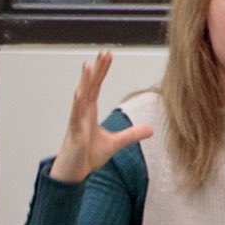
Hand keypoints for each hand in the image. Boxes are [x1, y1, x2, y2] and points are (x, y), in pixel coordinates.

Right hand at [49, 60, 139, 186]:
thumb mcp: (115, 143)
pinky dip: (77, 104)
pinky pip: (75, 116)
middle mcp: (82, 112)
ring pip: (81, 97)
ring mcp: (77, 121)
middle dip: (97, 69)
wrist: (73, 173)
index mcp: (90, 111)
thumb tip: (151, 129)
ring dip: (85, 81)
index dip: (103, 70)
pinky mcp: (75, 133)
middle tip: (104, 52)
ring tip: (89, 66)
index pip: (97, 86)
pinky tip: (79, 92)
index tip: (108, 55)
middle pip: (90, 86)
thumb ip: (131, 134)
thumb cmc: (87, 156)